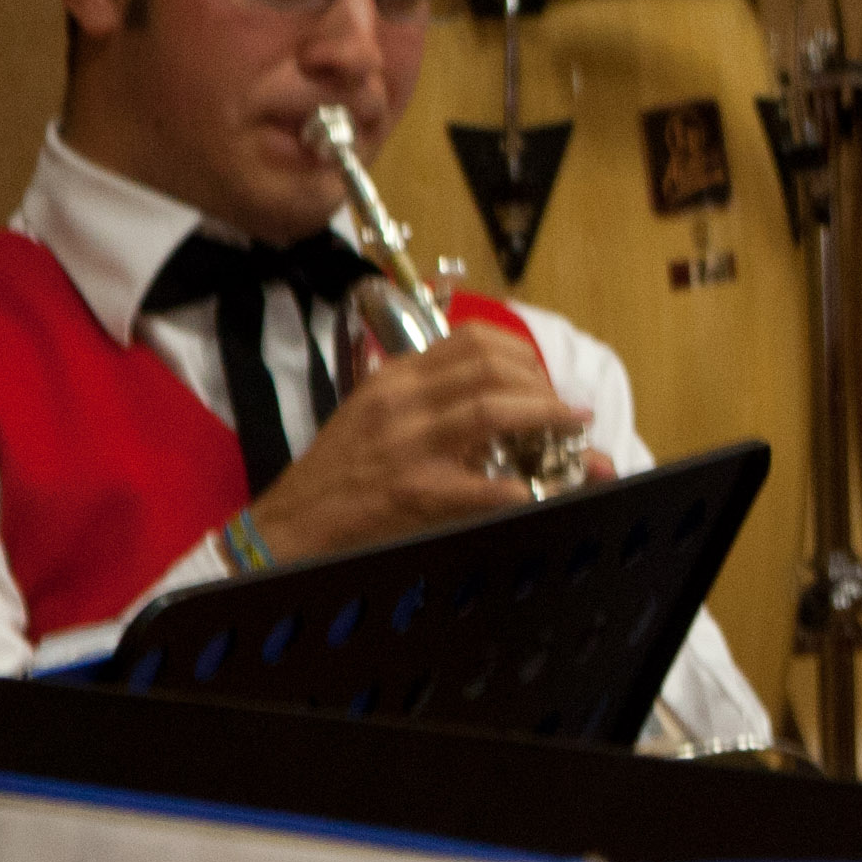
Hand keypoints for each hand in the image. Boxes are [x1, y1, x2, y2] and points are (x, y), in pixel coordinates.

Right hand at [246, 330, 582, 564]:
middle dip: (543, 385)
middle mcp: (403, 400)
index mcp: (397, 376)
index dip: (522, 353)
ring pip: (492, 411)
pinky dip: (518, 487)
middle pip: (492, 368)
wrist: (291, 522)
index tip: (540, 375)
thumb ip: (437, 399)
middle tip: (563, 409)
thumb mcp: (379, 413)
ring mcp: (409, 444)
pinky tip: (533, 491)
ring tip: (570, 430)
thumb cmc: (341, 467)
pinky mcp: (415, 491)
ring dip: (545, 417)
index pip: (473, 339)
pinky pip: (481, 485)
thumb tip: (512, 404)